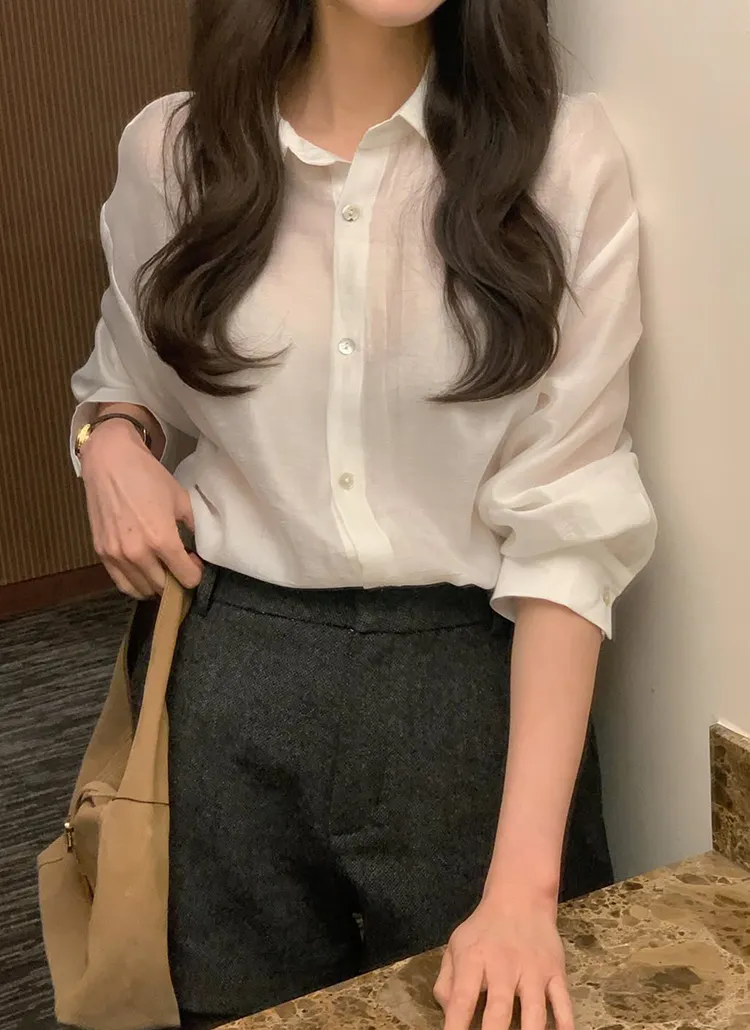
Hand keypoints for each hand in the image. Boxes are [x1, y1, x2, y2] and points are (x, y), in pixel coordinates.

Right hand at [80, 419, 202, 598]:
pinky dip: (135, 584)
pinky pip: (121, 583)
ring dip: (156, 586)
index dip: (195, 574)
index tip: (195, 563)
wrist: (109, 461)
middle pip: (164, 587)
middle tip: (180, 567)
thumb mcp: (180, 499)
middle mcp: (138, 553)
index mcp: (162, 539)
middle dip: (177, 581)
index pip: (186, 578)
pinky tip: (144, 574)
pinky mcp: (101, 553)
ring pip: (142, 590)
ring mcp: (117, 555)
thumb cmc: (147, 476)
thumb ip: (192, 525)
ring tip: (163, 572)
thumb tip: (199, 545)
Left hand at [434, 894, 572, 1029]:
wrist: (520, 897)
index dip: (456, 1026)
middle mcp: (504, 966)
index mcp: (474, 960)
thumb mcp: (456, 946)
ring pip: (534, 1010)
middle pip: (499, 1008)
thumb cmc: (483, 929)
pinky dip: (565, 1024)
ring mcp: (533, 970)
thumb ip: (447, 983)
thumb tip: (449, 1017)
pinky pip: (563, 1002)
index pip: (462, 999)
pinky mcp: (556, 972)